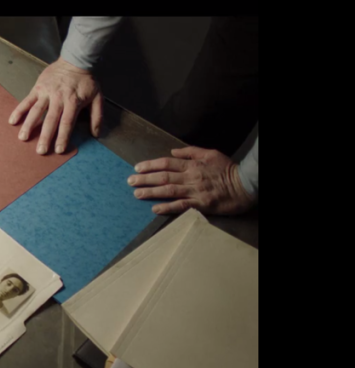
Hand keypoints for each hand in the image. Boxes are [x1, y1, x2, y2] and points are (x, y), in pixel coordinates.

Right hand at [9, 58, 102, 154]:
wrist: (75, 60)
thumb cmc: (86, 81)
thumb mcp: (97, 97)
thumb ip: (97, 116)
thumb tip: (96, 134)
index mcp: (73, 101)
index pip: (67, 122)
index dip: (62, 136)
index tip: (58, 149)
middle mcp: (58, 98)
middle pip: (50, 120)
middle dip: (45, 136)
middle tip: (40, 150)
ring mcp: (46, 93)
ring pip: (36, 111)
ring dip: (29, 125)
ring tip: (23, 138)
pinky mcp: (37, 88)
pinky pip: (27, 100)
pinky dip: (19, 110)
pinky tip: (13, 121)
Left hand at [128, 146, 254, 214]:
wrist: (245, 185)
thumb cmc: (227, 169)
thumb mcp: (210, 153)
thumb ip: (191, 152)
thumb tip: (173, 152)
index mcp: (193, 164)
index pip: (166, 163)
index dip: (150, 165)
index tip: (137, 167)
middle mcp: (191, 177)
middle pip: (163, 177)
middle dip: (145, 179)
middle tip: (130, 181)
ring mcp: (195, 191)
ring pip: (168, 190)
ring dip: (151, 192)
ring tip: (136, 194)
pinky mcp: (200, 204)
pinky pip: (181, 205)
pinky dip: (167, 207)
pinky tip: (154, 209)